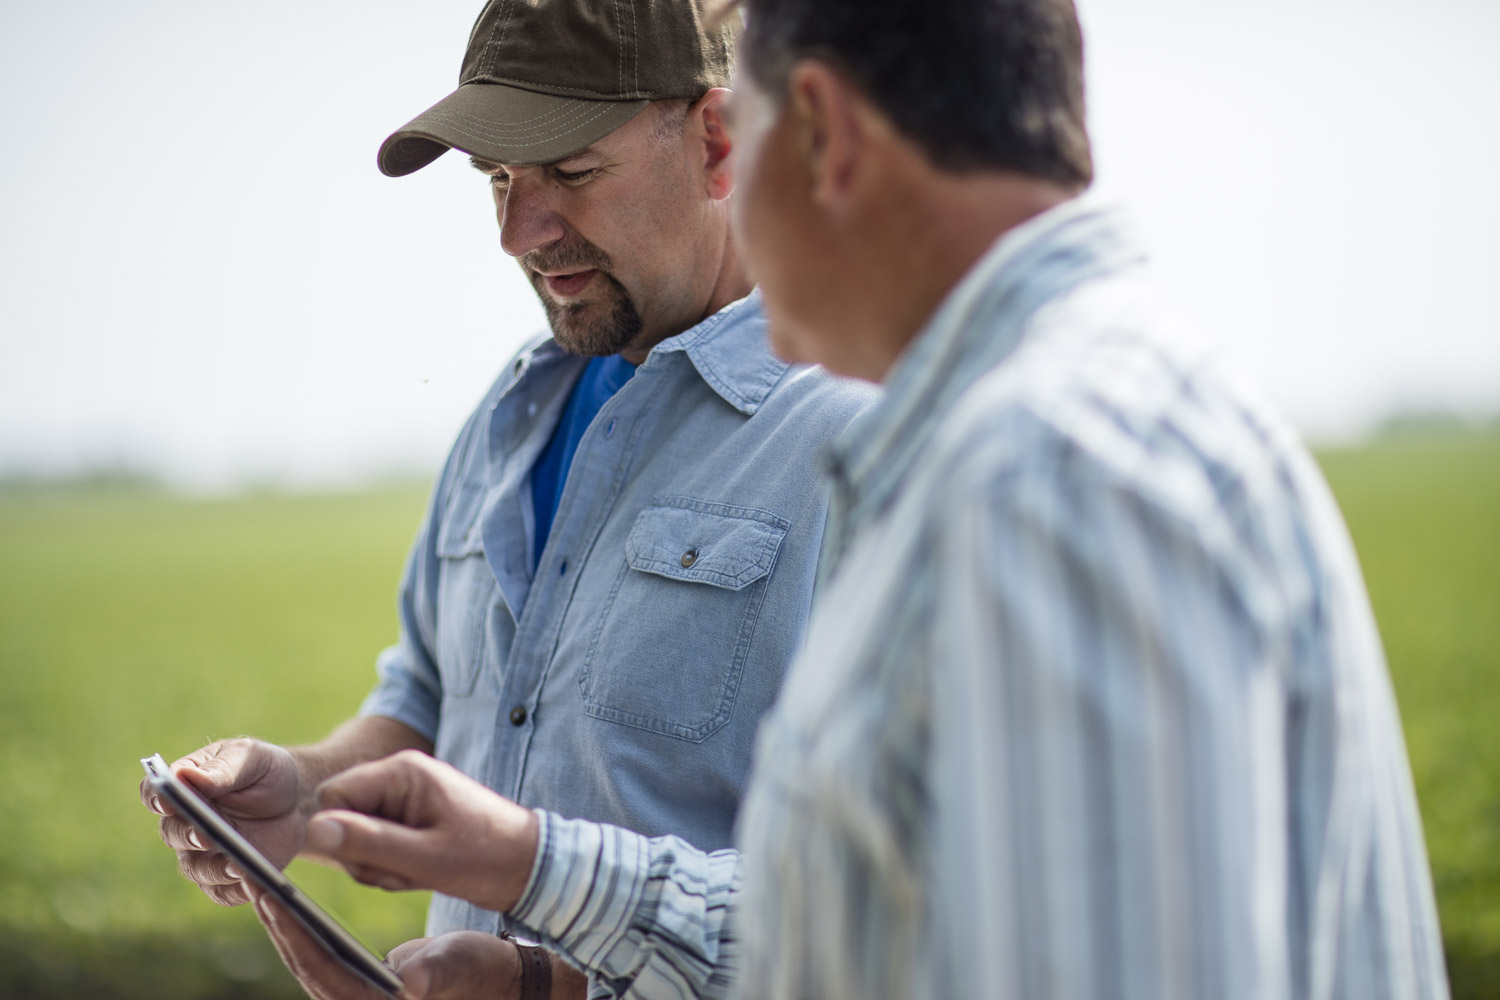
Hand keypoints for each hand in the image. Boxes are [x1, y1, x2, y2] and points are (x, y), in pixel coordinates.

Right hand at [140, 738, 305, 905]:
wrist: (294, 799)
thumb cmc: (265, 771)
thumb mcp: (251, 759)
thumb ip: (222, 769)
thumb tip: (186, 775)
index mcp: (183, 787)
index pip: (155, 792)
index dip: (157, 797)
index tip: (168, 800)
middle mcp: (184, 824)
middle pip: (173, 833)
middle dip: (188, 835)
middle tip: (205, 835)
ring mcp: (202, 853)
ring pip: (196, 868)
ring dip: (214, 868)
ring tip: (237, 865)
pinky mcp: (225, 877)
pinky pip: (223, 892)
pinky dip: (236, 891)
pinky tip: (254, 886)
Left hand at [249, 882, 520, 999]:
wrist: (500, 980)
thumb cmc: (485, 971)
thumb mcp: (464, 964)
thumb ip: (438, 971)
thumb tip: (414, 983)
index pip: (320, 969)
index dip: (293, 933)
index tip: (269, 895)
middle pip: (303, 963)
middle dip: (277, 920)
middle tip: (250, 876)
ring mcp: (354, 994)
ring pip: (305, 958)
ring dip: (283, 921)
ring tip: (260, 880)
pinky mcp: (357, 982)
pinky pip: (318, 954)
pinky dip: (301, 927)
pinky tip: (289, 900)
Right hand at [305, 750, 539, 913]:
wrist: (527, 867)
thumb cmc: (484, 859)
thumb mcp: (424, 858)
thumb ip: (368, 843)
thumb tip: (314, 830)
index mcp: (402, 771)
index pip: (333, 796)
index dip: (342, 835)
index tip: (376, 859)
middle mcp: (399, 776)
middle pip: (342, 817)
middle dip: (364, 855)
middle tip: (406, 869)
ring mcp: (404, 797)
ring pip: (356, 837)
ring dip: (379, 865)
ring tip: (418, 871)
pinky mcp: (409, 818)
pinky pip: (375, 845)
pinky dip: (390, 867)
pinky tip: (419, 872)